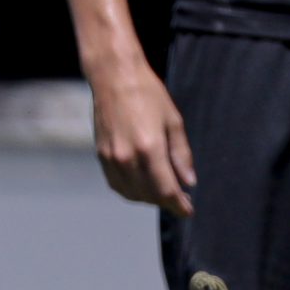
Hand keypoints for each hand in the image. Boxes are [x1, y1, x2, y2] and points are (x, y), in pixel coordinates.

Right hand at [91, 60, 195, 216]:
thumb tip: (188, 182)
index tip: (188, 211)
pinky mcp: (101, 156)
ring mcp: (112, 158)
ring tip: (163, 195)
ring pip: (132, 194)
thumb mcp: (173, 122)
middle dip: (167, 202)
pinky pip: (117, 185)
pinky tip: (142, 187)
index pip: (166, 190)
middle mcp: (128, 158)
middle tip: (180, 201)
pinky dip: (131, 191)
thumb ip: (181, 155)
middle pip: (150, 195)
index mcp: (150, 148)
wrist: (114, 78)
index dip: (179, 205)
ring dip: (149, 199)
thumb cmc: (147, 94)